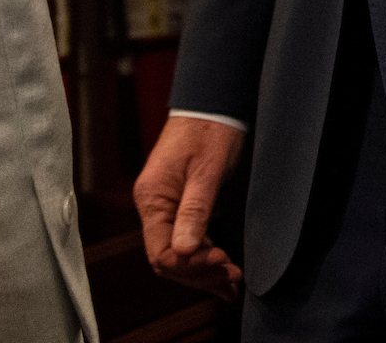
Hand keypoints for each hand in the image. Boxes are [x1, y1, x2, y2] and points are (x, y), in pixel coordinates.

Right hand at [133, 115, 246, 298]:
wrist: (213, 103)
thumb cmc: (209, 129)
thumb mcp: (206, 170)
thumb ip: (194, 211)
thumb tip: (184, 252)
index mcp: (152, 198)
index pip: (161, 252)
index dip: (190, 265)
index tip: (220, 260)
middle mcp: (154, 207)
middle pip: (169, 259)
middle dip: (200, 273)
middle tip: (232, 277)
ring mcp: (167, 208)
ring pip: (179, 255)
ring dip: (205, 271)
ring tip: (233, 282)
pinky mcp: (182, 207)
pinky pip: (189, 242)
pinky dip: (206, 259)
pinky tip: (223, 272)